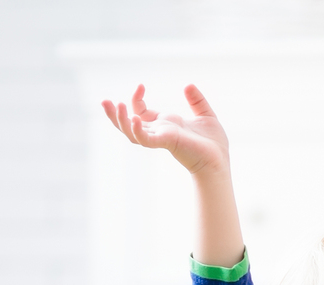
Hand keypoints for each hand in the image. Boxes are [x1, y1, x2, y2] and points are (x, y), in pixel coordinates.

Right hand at [102, 84, 229, 177]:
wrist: (220, 160)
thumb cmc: (214, 143)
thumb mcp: (206, 115)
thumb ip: (196, 100)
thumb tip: (187, 85)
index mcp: (165, 124)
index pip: (141, 110)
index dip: (136, 98)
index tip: (141, 85)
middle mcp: (159, 132)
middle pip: (128, 124)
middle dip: (114, 114)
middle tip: (104, 101)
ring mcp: (160, 138)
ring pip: (130, 132)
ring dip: (119, 120)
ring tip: (113, 105)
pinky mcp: (166, 143)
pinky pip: (145, 139)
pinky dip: (137, 129)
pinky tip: (134, 118)